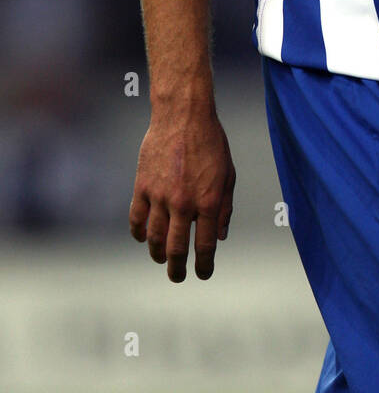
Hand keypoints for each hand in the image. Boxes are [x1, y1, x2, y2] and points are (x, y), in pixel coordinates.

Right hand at [129, 111, 235, 280]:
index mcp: (209, 202)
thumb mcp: (228, 175)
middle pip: (176, 249)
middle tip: (178, 277)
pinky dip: (138, 233)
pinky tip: (142, 238)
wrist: (183, 115)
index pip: (205, 246)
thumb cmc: (211, 143)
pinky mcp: (142, 186)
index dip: (203, 265)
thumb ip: (225, 208)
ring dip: (157, 254)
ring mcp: (161, 196)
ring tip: (161, 259)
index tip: (202, 274)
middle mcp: (184, 203)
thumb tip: (220, 237)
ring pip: (154, 238)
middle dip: (177, 268)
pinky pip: (136, 219)